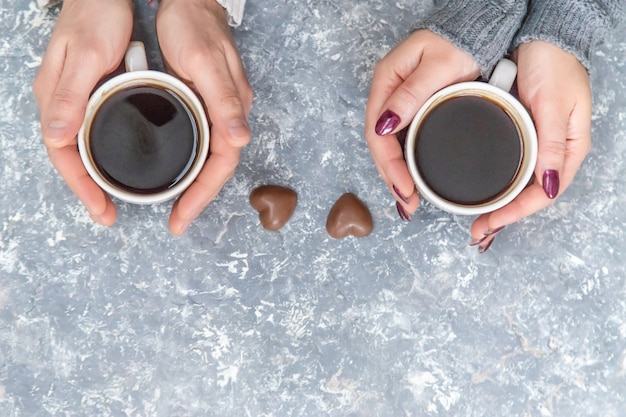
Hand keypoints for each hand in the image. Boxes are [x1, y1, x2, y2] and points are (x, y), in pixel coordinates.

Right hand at [33, 0, 132, 225]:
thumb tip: (55, 138)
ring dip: (90, 175)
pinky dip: (97, 153)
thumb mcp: (88, 55)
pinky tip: (112, 162)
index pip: (62, 154)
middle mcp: (60, 101)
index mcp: (56, 96)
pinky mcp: (87, 92)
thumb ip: (71, 95)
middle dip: (85, 189)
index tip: (100, 210)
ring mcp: (72, 97)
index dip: (81, 186)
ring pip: (77, 146)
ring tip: (108, 199)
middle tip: (106, 214)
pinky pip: (87, 131)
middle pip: (68, 156)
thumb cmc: (97, 15)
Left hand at [156, 0, 252, 234]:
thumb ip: (223, 100)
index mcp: (231, 108)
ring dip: (197, 185)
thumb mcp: (203, 60)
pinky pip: (205, 143)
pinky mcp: (208, 104)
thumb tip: (240, 140)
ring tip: (178, 206)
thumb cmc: (193, 24)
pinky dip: (192, 163)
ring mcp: (220, 110)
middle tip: (177, 222)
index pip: (221, 165)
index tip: (181, 217)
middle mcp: (229, 114)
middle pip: (218, 168)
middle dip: (198, 198)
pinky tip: (180, 169)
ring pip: (212, 158)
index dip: (202, 195)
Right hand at [365, 30, 479, 220]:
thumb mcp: (440, 66)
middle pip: (380, 145)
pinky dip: (406, 164)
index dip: (389, 166)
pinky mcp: (413, 109)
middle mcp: (388, 95)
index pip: (377, 133)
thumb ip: (413, 94)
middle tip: (407, 205)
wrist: (480, 29)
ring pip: (390, 147)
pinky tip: (412, 179)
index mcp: (387, 82)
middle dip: (391, 178)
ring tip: (409, 200)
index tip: (405, 189)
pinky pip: (402, 141)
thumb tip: (385, 125)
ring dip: (396, 175)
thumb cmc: (462, 42)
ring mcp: (399, 103)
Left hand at [470, 41, 591, 252]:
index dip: (515, 214)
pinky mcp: (522, 134)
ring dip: (500, 206)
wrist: (540, 37)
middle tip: (477, 232)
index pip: (543, 195)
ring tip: (478, 221)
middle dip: (504, 217)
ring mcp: (538, 144)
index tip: (489, 225)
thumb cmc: (553, 65)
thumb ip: (551, 144)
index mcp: (568, 149)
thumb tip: (548, 185)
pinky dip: (498, 185)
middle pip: (530, 197)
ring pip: (520, 186)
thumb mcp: (553, 104)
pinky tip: (482, 192)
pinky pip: (511, 168)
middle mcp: (553, 152)